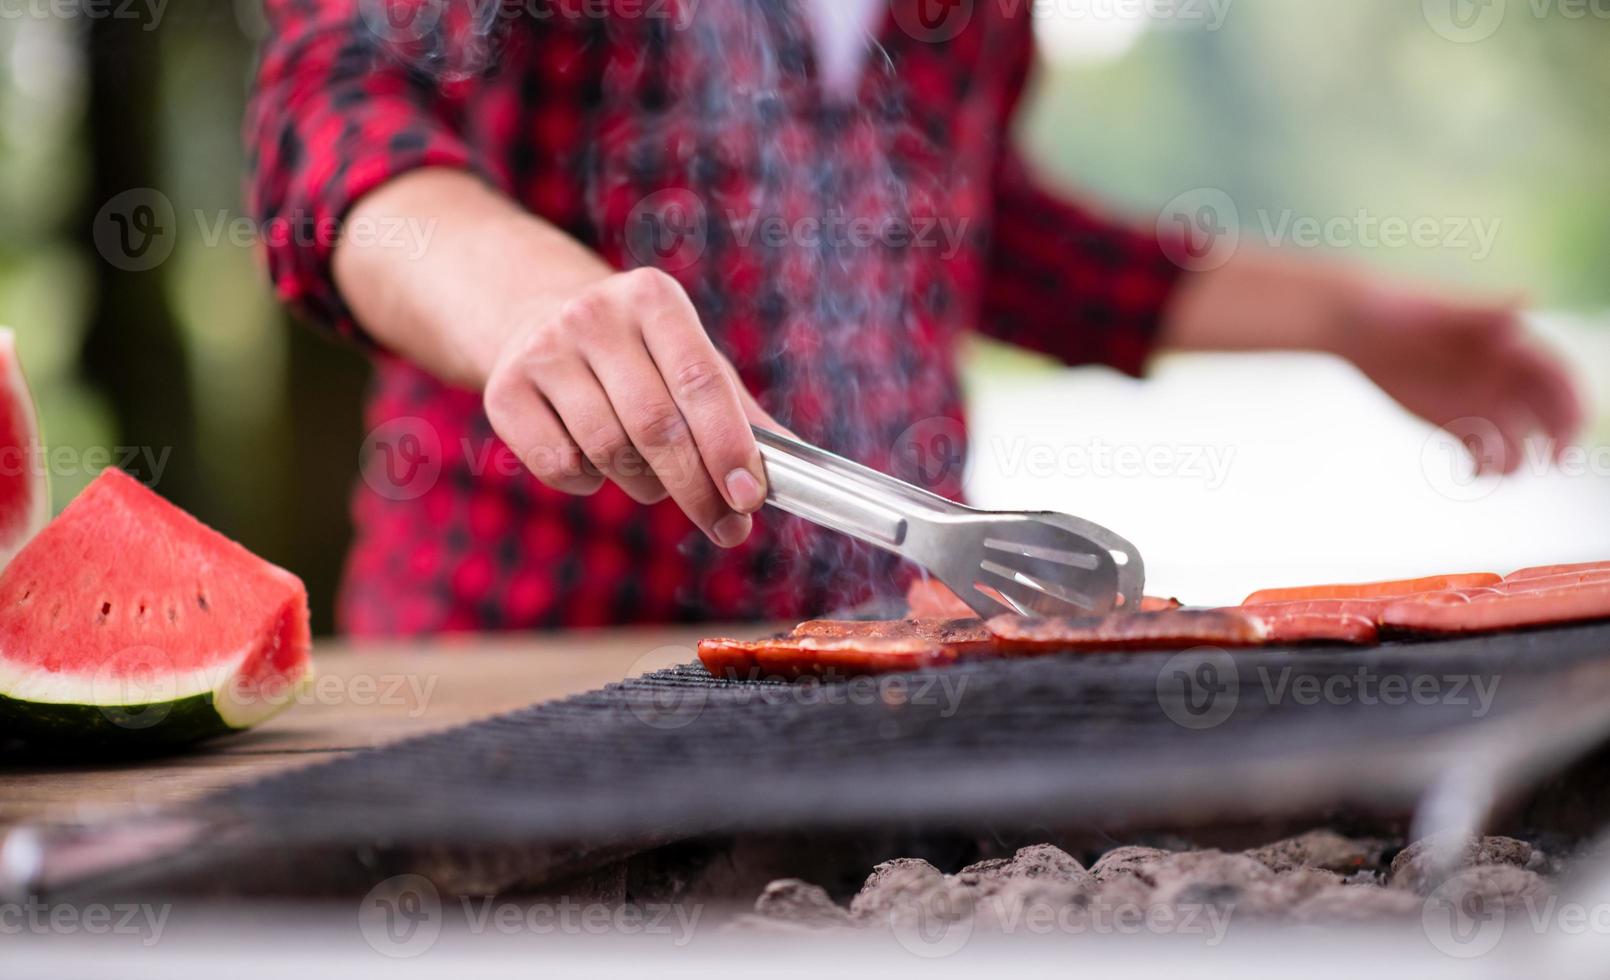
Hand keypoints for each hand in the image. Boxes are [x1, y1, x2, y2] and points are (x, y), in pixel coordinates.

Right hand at [483, 267, 774, 546]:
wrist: (537, 318)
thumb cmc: (639, 355)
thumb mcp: (692, 361)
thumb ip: (742, 414)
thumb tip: (799, 471)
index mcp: (654, 298)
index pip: (699, 382)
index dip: (728, 446)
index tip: (750, 498)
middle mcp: (593, 314)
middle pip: (655, 427)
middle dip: (698, 488)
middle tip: (726, 527)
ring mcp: (543, 351)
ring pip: (610, 452)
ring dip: (645, 487)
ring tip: (656, 481)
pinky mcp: (503, 390)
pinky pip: (561, 466)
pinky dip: (591, 483)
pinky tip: (598, 463)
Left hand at [1332, 284, 1583, 473]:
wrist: (1359, 324)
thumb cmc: (1405, 309)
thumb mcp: (1446, 311)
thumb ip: (1487, 311)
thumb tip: (1526, 298)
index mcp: (1515, 348)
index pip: (1560, 381)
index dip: (1572, 407)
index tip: (1568, 432)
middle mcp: (1505, 379)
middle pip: (1549, 415)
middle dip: (1559, 438)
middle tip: (1555, 460)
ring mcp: (1480, 403)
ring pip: (1518, 441)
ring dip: (1516, 460)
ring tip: (1494, 465)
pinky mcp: (1452, 422)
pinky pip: (1481, 454)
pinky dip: (1483, 467)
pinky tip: (1472, 471)